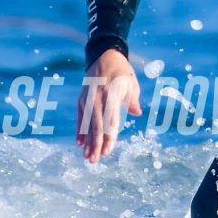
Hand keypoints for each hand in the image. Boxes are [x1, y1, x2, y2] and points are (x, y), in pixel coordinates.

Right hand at [78, 48, 140, 162]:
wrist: (104, 56)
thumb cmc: (123, 73)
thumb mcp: (132, 84)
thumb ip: (132, 100)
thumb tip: (136, 114)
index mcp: (112, 95)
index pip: (110, 121)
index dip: (109, 138)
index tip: (108, 152)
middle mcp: (98, 98)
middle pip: (97, 126)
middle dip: (96, 145)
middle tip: (95, 161)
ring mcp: (88, 99)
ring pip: (87, 125)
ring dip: (88, 142)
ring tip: (88, 157)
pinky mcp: (82, 99)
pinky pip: (80, 118)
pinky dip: (80, 131)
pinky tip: (80, 144)